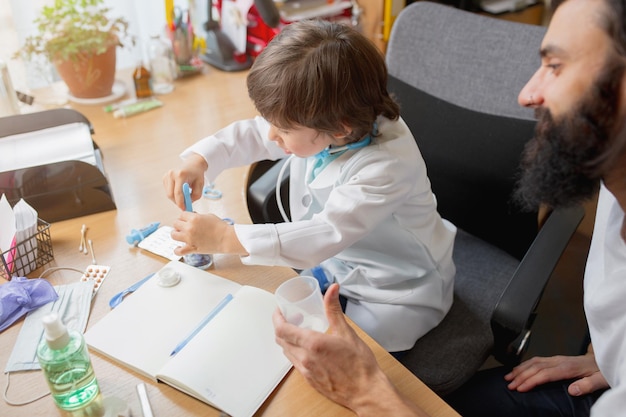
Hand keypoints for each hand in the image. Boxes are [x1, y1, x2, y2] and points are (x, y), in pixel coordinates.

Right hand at [163, 153, 207, 209]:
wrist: (193, 164)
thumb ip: (195, 195)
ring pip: (168, 194)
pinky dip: (173, 194)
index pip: (178, 192)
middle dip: (177, 202)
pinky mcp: (164, 178)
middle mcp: (171, 174)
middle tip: (184, 206)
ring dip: (176, 198)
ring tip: (185, 196)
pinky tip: (180, 191)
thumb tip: (187, 204)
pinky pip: (168, 191)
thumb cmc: (197, 175)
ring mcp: (166, 175)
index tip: (184, 208)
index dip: (181, 203)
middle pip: (171, 194)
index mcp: (181, 174)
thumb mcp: (200, 185)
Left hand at [171, 212, 246, 255]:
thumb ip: (197, 216)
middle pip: (175, 223)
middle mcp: (190, 228)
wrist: (226, 239)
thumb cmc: (220, 227)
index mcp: (194, 218)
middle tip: (184, 226)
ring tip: (180, 235)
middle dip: (179, 224)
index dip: (184, 217)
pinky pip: (178, 251)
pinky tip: (180, 247)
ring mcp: (189, 239)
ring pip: (173, 235)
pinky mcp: (191, 248)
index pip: (181, 215)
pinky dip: (177, 250)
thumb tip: (190, 217)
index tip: (186, 219)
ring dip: (176, 234)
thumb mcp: (208, 216)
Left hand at [273, 284, 425, 416]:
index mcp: (312, 344)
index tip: (279, 310)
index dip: (276, 318)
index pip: (281, 329)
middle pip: (280, 340)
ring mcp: (306, 371)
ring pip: (286, 352)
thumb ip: (334, 309)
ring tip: (299, 331)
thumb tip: (332, 290)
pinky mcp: (309, 380)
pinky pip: (295, 363)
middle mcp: (305, 359)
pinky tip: (308, 348)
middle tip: (290, 317)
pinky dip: (295, 352)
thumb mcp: (346, 332)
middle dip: (281, 326)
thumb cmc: (360, 364)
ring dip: (288, 340)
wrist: (366, 391)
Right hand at [505, 346, 608, 395]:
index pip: (544, 374)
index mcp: (568, 367)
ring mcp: (556, 359)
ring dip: (519, 369)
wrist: (603, 360)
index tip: (520, 388)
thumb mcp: (599, 380)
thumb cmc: (601, 371)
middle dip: (520, 376)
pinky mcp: (555, 359)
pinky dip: (524, 364)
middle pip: (535, 367)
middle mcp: (559, 361)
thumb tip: (572, 390)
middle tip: (509, 385)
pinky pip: (536, 360)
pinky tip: (518, 369)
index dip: (531, 380)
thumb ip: (586, 385)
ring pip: (533, 361)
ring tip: (508, 377)